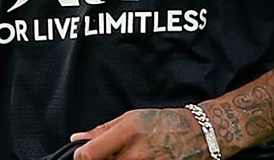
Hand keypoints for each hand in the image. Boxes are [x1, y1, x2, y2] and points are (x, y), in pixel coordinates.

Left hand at [71, 107, 211, 159]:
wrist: (196, 135)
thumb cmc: (162, 123)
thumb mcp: (131, 117)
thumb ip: (102, 130)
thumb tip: (77, 138)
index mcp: (126, 133)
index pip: (88, 155)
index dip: (80, 157)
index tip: (82, 156)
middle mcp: (134, 155)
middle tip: (108, 155)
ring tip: (126, 156)